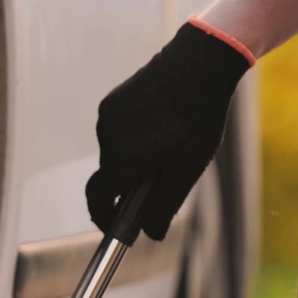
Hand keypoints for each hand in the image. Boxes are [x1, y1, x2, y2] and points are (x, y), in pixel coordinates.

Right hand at [87, 19, 252, 239]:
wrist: (199, 62)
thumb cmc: (196, 121)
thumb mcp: (185, 171)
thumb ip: (163, 206)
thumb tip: (149, 235)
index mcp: (120, 159)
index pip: (98, 199)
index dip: (105, 219)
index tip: (119, 230)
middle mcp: (106, 136)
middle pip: (111, 175)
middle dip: (131, 187)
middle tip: (165, 184)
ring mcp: (108, 114)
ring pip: (117, 152)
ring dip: (136, 160)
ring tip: (173, 148)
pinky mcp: (115, 98)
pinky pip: (120, 130)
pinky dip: (136, 139)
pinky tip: (165, 127)